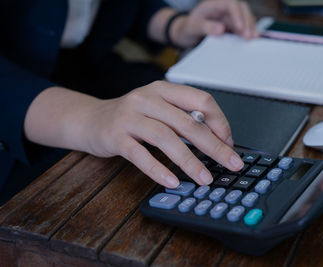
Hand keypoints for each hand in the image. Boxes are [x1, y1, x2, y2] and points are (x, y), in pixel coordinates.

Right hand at [81, 81, 243, 187]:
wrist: (91, 119)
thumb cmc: (132, 117)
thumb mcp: (159, 109)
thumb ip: (183, 119)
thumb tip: (217, 141)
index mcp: (164, 89)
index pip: (201, 100)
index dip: (219, 122)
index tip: (229, 142)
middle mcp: (147, 98)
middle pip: (188, 123)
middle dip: (214, 146)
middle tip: (231, 163)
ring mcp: (130, 117)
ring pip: (165, 138)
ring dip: (189, 161)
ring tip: (204, 179)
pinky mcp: (115, 136)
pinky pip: (139, 155)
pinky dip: (158, 169)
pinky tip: (172, 182)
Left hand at [171, 0, 257, 46]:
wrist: (188, 32)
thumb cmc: (189, 27)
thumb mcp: (192, 27)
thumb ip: (206, 27)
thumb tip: (221, 30)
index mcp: (214, 3)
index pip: (230, 4)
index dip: (237, 15)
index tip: (239, 28)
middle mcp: (224, 7)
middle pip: (242, 9)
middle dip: (247, 21)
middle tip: (249, 36)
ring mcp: (230, 16)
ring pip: (245, 17)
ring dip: (250, 27)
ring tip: (253, 39)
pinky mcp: (233, 24)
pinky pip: (243, 26)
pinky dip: (248, 32)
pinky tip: (252, 40)